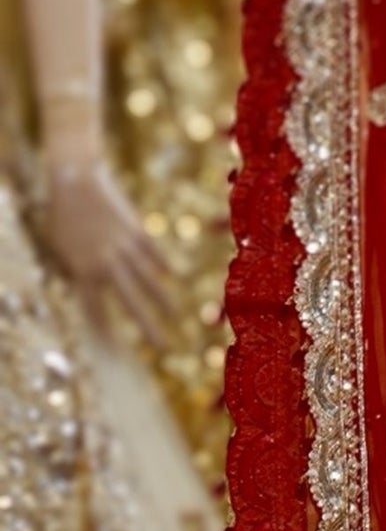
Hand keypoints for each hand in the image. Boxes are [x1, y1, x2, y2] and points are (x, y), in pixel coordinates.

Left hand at [43, 159, 175, 346]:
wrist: (76, 179)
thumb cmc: (61, 214)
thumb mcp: (60, 246)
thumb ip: (78, 269)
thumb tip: (92, 287)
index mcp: (83, 269)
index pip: (97, 310)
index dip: (107, 332)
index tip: (119, 352)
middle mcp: (107, 263)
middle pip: (131, 303)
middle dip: (148, 328)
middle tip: (164, 350)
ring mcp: (126, 248)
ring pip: (150, 281)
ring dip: (165, 301)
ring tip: (178, 318)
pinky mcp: (138, 232)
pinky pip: (154, 254)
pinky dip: (164, 266)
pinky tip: (173, 277)